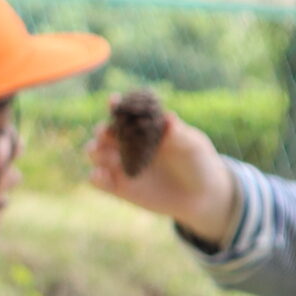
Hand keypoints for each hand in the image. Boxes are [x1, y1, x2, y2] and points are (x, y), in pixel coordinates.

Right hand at [85, 109, 238, 242]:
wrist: (200, 195)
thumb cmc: (198, 161)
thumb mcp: (193, 145)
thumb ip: (178, 133)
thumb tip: (169, 117)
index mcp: (143, 127)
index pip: (125, 114)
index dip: (116, 106)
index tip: (114, 100)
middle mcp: (127, 143)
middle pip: (103, 133)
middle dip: (102, 131)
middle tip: (106, 132)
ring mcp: (121, 165)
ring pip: (95, 154)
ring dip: (95, 151)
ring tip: (103, 154)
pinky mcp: (118, 187)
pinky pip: (98, 180)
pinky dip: (95, 176)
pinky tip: (101, 174)